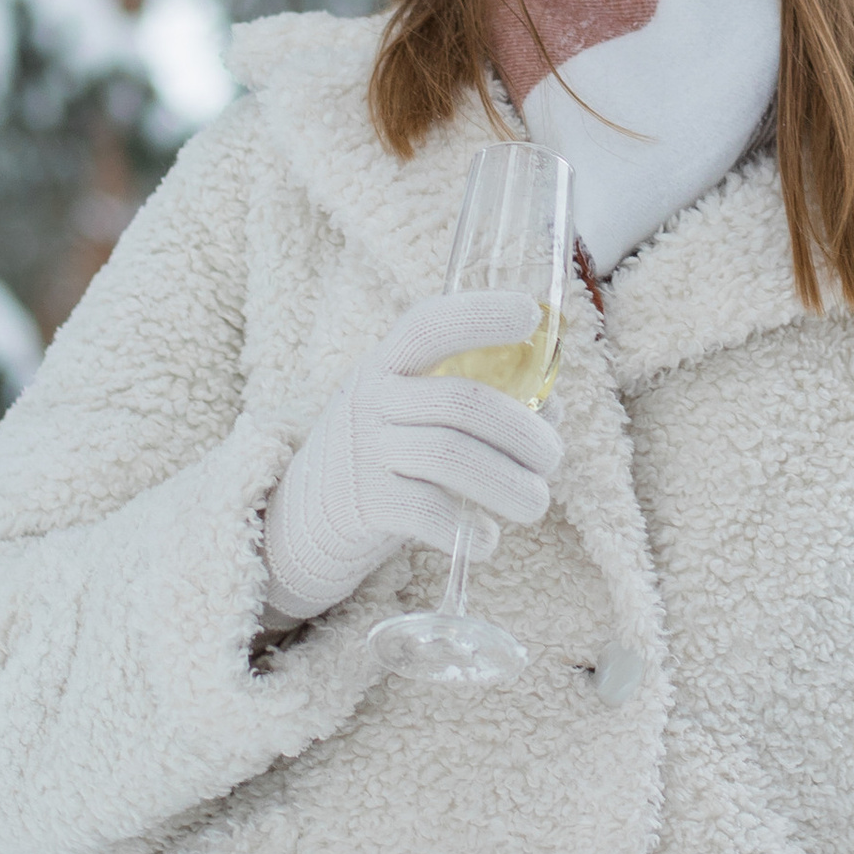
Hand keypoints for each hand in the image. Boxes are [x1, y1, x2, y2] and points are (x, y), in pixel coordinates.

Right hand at [259, 289, 563, 623]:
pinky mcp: (361, 505)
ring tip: (535, 503)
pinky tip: (489, 539)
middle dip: (524, 432)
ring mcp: (363, 452)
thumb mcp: (406, 409)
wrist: (299, 519)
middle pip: (461, 402)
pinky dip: (469, 529)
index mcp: (387, 363)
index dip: (480, 314)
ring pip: (452, 457)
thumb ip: (470, 397)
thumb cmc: (379, 454)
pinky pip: (427, 512)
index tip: (530, 314)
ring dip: (509, 484)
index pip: (429, 324)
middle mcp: (371, 399)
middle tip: (552, 458)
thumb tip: (554, 407)